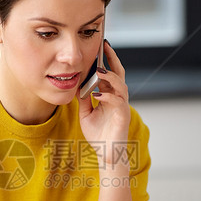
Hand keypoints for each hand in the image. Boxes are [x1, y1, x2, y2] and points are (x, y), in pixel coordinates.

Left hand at [77, 41, 130, 163]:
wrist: (106, 154)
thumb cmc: (98, 135)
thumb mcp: (86, 114)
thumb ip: (83, 99)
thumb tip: (77, 84)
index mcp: (109, 96)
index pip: (109, 74)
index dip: (105, 61)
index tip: (99, 48)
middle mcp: (117, 98)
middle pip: (118, 74)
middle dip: (112, 59)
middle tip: (104, 46)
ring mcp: (121, 107)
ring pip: (120, 85)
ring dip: (110, 77)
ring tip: (99, 71)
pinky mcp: (123, 116)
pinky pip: (118, 102)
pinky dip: (108, 96)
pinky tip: (97, 94)